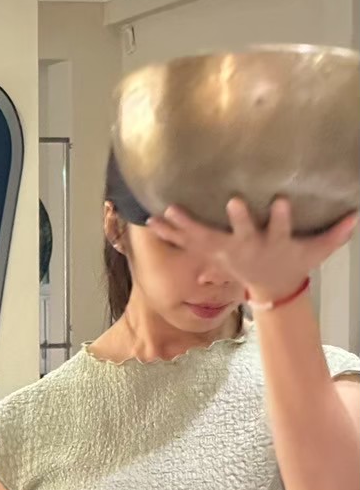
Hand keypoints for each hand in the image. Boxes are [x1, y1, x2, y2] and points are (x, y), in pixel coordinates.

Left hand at [150, 199, 357, 304]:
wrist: (270, 288)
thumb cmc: (293, 261)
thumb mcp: (316, 251)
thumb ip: (334, 235)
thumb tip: (357, 217)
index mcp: (272, 244)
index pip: (280, 229)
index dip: (281, 218)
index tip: (282, 202)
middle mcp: (246, 247)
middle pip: (242, 233)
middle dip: (239, 220)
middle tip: (234, 202)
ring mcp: (225, 250)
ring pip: (205, 238)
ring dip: (186, 226)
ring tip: (167, 212)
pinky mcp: (211, 251)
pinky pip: (186, 241)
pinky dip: (169, 232)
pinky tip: (150, 220)